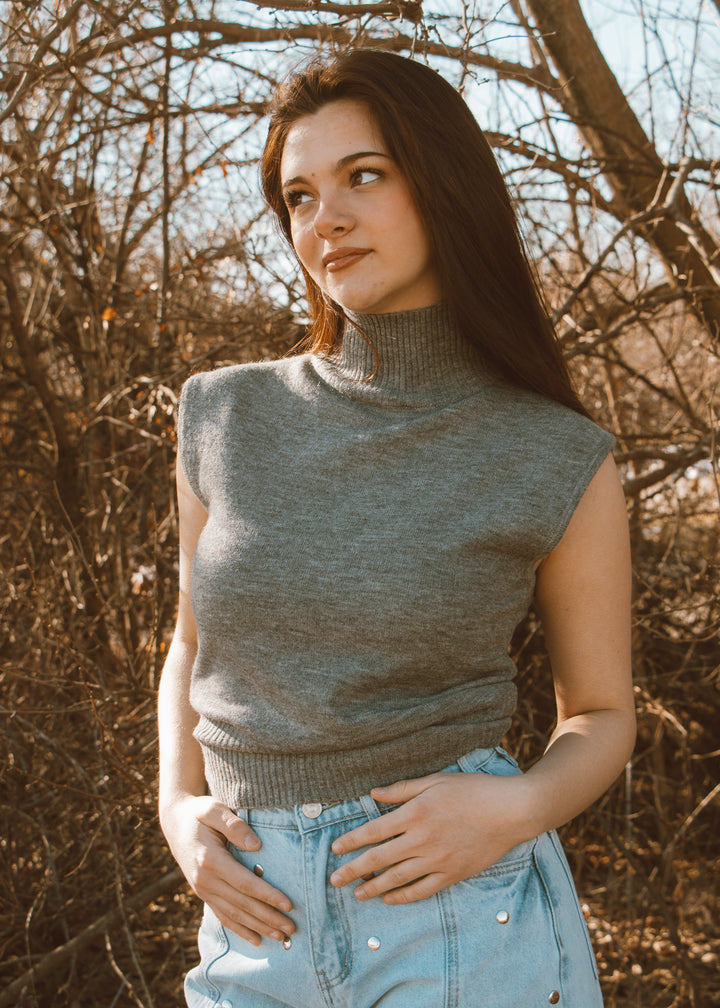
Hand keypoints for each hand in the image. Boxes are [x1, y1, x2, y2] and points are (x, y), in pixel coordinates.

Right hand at [161, 794, 294, 944]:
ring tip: (281, 937)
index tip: (288, 904)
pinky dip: (240, 930)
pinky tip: (256, 940)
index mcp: (210, 860)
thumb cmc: (199, 813)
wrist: (175, 822)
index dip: (267, 895)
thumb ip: (234, 825)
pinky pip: (223, 916)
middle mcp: (205, 880)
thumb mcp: (214, 810)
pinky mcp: (204, 893)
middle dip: (268, 918)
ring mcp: (203, 890)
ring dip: (258, 927)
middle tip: (292, 927)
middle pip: (242, 904)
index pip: (244, 883)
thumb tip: (256, 845)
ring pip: (234, 915)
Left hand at [329, 771, 535, 903]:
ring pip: (397, 878)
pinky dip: (403, 896)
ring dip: (374, 887)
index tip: (335, 849)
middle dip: (353, 869)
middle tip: (334, 880)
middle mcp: (422, 839)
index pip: (374, 830)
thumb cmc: (473, 790)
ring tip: (356, 894)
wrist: (511, 811)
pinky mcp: (452, 873)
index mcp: (415, 813)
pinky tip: (390, 899)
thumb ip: (402, 789)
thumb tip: (373, 794)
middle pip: (379, 858)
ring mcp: (438, 859)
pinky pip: (422, 889)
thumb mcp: (436, 780)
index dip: (352, 841)